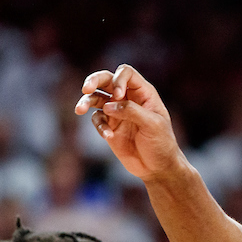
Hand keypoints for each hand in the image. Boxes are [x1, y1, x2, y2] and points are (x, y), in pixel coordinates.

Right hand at [74, 64, 181, 181]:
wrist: (157, 167)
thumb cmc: (161, 143)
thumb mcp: (153, 125)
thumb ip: (131, 111)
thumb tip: (107, 106)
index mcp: (143, 93)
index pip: (126, 73)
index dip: (118, 79)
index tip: (117, 95)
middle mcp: (128, 98)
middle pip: (107, 79)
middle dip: (94, 80)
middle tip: (86, 89)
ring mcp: (117, 111)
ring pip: (96, 97)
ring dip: (86, 101)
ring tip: (79, 110)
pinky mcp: (109, 126)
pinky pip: (96, 119)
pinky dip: (99, 126)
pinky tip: (108, 136)